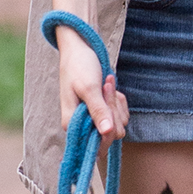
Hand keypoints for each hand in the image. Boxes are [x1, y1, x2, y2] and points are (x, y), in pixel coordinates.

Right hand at [56, 26, 128, 152]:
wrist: (80, 48)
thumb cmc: (79, 66)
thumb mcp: (89, 88)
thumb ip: (98, 111)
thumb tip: (107, 133)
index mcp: (72, 124)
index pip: (97, 144)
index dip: (108, 132)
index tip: (107, 107)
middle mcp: (82, 125)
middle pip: (112, 134)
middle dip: (113, 110)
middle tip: (105, 87)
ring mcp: (94, 118)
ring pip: (119, 123)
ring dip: (116, 103)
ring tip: (106, 83)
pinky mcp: (103, 110)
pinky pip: (120, 113)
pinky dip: (118, 99)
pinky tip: (109, 85)